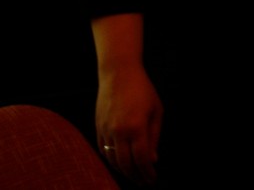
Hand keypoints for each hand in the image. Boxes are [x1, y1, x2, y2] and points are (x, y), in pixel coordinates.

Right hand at [96, 62, 163, 184]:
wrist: (118, 73)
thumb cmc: (142, 90)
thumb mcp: (156, 111)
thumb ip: (154, 137)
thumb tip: (152, 160)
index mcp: (136, 128)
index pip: (142, 159)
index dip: (147, 173)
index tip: (152, 179)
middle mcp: (119, 132)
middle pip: (126, 164)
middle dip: (135, 176)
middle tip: (143, 182)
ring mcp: (106, 131)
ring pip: (112, 160)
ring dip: (123, 171)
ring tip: (133, 175)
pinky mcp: (98, 128)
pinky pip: (103, 151)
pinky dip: (111, 160)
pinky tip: (120, 163)